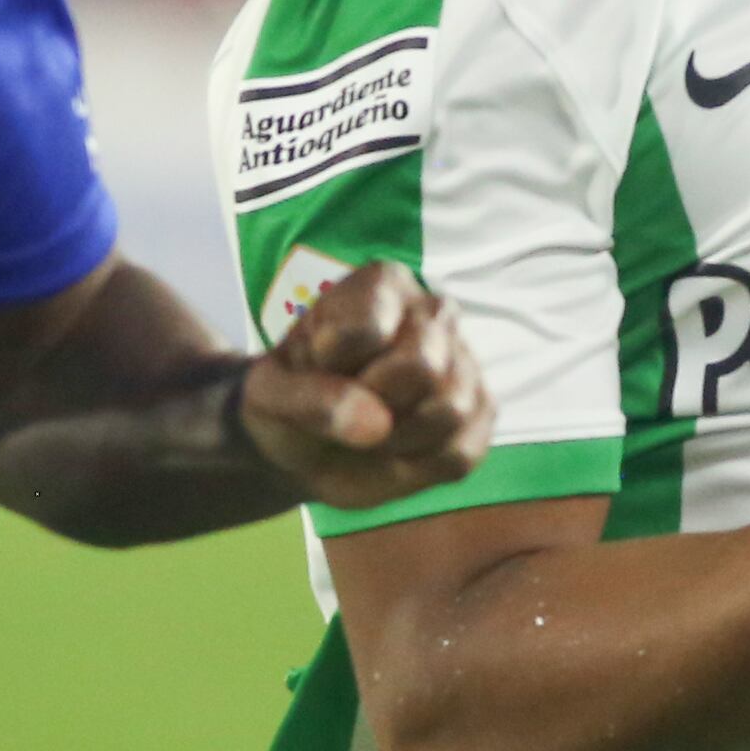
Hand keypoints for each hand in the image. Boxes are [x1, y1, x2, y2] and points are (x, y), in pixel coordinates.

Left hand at [245, 260, 490, 509]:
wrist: (305, 445)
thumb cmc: (289, 400)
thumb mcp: (268, 395)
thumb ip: (310, 399)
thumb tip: (378, 424)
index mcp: (382, 285)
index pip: (368, 328)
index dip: (331, 366)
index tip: (313, 367)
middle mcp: (434, 313)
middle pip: (422, 366)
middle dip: (371, 402)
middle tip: (346, 407)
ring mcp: (465, 363)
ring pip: (450, 409)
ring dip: (395, 438)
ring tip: (369, 431)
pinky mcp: (481, 415)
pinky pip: (461, 453)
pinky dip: (417, 466)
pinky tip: (395, 449)